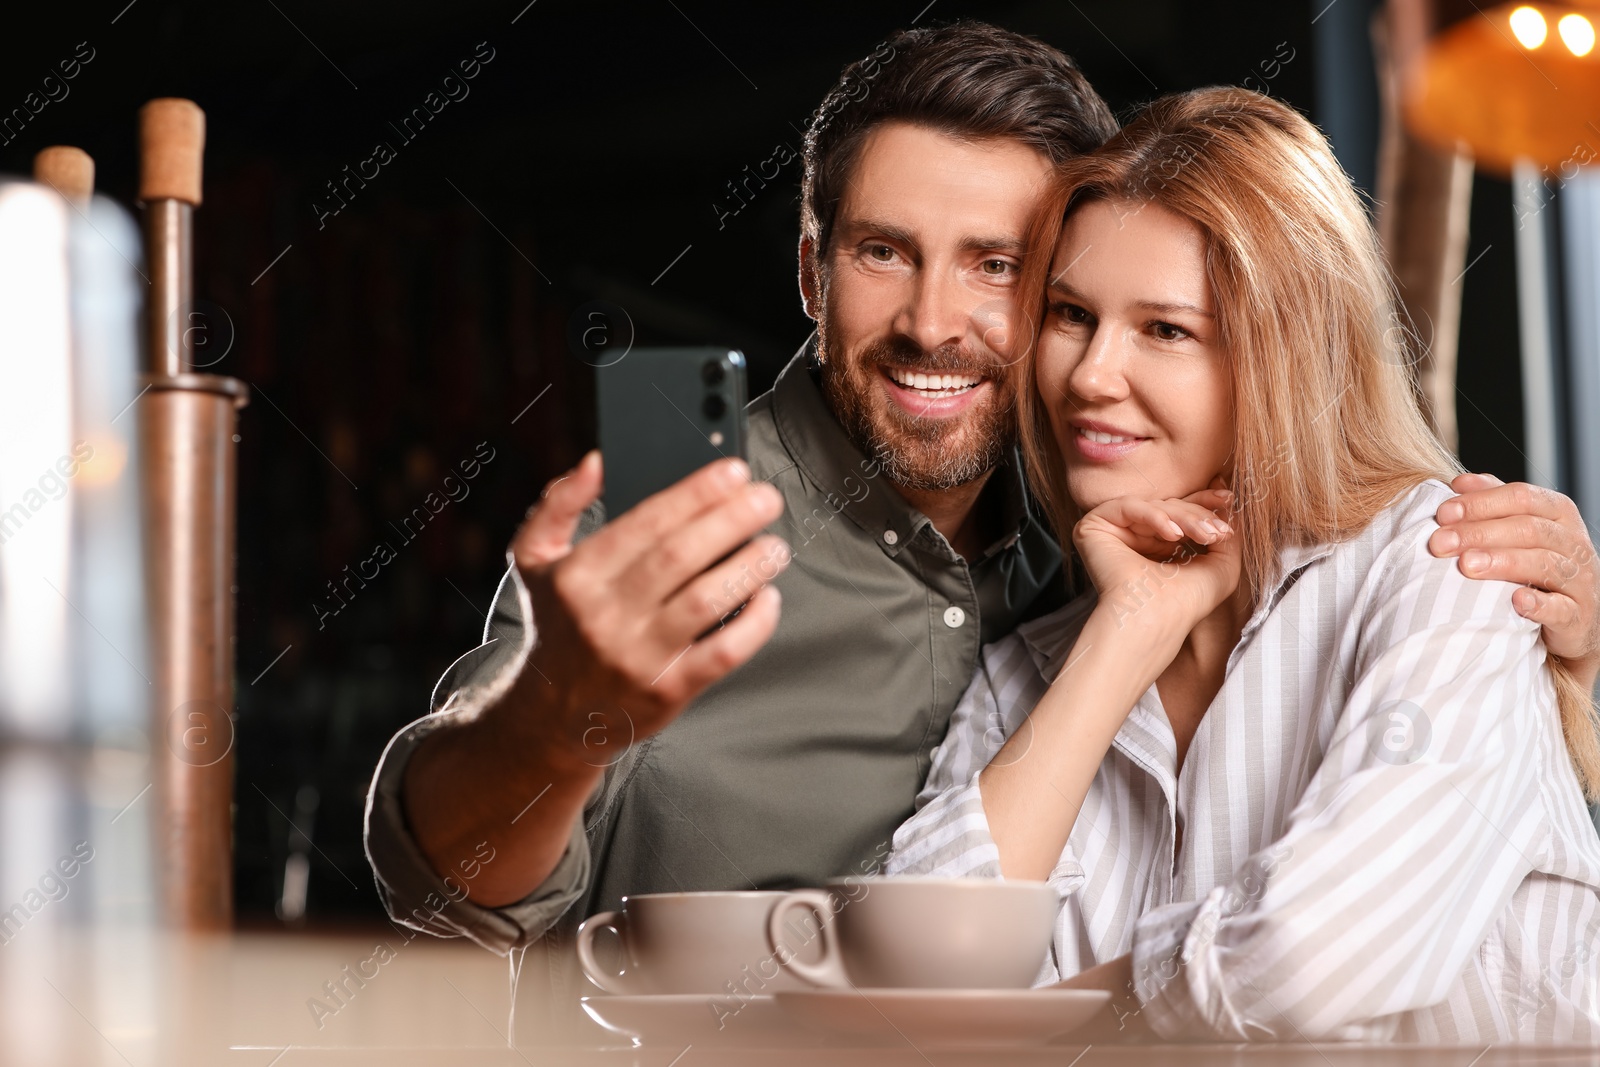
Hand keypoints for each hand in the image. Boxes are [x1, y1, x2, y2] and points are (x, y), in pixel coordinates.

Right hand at [505, 451, 789, 762]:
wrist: (553, 714)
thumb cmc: (559, 625)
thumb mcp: (535, 560)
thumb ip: (558, 504)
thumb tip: (597, 462)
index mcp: (577, 575)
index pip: (646, 522)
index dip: (696, 492)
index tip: (734, 472)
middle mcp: (605, 614)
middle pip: (681, 555)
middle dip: (732, 520)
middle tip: (767, 499)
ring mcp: (638, 655)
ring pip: (706, 600)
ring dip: (750, 567)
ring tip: (774, 546)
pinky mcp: (668, 690)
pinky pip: (723, 652)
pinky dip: (754, 623)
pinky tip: (767, 598)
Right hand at [1073, 484, 1239, 641]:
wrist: (1155, 621)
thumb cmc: (1186, 602)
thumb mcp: (1221, 564)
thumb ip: (1226, 532)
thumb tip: (1227, 500)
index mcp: (1156, 543)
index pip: (1180, 512)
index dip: (1204, 503)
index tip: (1229, 500)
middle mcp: (1133, 535)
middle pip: (1169, 505)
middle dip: (1199, 513)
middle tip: (1218, 530)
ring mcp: (1113, 530)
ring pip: (1154, 506)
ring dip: (1185, 517)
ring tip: (1205, 535)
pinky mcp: (1094, 526)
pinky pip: (1128, 507)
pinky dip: (1155, 517)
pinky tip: (1173, 535)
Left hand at [1429, 473, 1598, 687]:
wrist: (1572, 617)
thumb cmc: (1536, 565)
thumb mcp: (1519, 529)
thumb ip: (1494, 503)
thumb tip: (1459, 482)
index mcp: (1559, 514)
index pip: (1522, 497)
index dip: (1481, 503)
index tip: (1443, 513)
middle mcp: (1575, 542)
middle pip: (1528, 529)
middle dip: (1480, 533)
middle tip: (1440, 542)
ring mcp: (1581, 580)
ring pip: (1544, 564)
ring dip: (1502, 563)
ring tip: (1466, 566)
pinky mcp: (1578, 616)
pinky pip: (1561, 609)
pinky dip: (1539, 604)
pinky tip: (1515, 600)